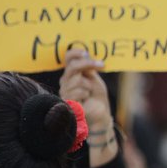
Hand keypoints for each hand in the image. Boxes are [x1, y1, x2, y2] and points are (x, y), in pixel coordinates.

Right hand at [59, 49, 116, 165]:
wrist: (101, 114)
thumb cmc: (97, 96)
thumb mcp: (94, 79)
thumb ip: (87, 68)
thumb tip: (84, 54)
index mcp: (71, 74)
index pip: (67, 59)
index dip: (75, 53)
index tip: (86, 52)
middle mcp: (65, 82)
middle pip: (72, 67)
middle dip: (87, 64)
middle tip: (102, 64)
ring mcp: (65, 92)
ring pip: (77, 80)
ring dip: (89, 84)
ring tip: (90, 92)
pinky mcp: (67, 102)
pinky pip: (78, 91)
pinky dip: (86, 93)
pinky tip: (86, 99)